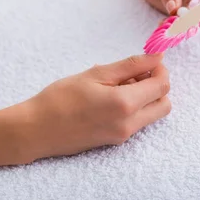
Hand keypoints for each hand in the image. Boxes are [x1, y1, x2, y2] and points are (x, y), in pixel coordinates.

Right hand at [21, 54, 170, 160]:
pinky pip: (138, 122)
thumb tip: (156, 57)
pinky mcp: (116, 141)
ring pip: (153, 114)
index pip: (162, 85)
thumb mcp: (96, 74)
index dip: (160, 69)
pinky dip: (134, 107)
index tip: (148, 61)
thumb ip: (131, 65)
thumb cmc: (61, 98)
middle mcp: (129, 123)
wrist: (35, 130)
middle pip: (164, 103)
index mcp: (125, 104)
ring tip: (119, 84)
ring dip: (146, 97)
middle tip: (136, 73)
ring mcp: (123, 135)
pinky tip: (111, 97)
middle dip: (157, 85)